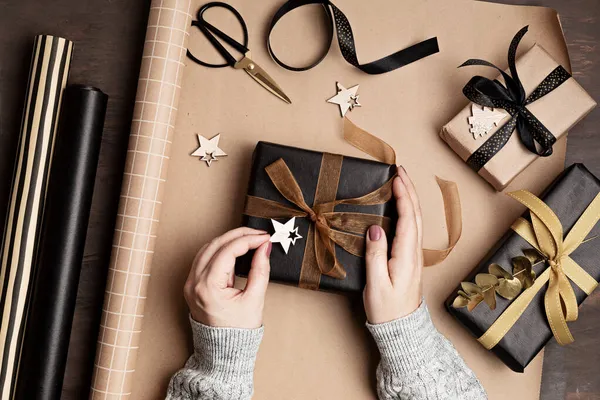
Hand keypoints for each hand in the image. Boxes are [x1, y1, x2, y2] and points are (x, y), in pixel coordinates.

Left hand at [184, 227, 271, 328]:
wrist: (223, 351)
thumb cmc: (238, 331)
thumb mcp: (254, 300)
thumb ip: (260, 270)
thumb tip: (264, 247)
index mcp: (208, 288)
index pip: (228, 251)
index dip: (248, 240)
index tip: (264, 238)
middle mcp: (194, 283)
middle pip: (215, 245)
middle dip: (238, 235)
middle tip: (258, 234)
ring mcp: (190, 283)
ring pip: (207, 248)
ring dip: (228, 240)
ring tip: (248, 239)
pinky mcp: (192, 284)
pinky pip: (203, 258)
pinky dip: (219, 250)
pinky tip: (234, 249)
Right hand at [363, 167, 422, 323]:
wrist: (402, 329)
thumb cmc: (387, 310)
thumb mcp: (376, 285)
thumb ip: (375, 256)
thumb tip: (376, 229)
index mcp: (406, 256)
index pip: (407, 219)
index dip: (403, 196)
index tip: (396, 177)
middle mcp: (414, 253)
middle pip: (415, 215)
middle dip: (409, 190)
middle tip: (399, 170)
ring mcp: (414, 256)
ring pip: (415, 220)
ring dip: (410, 198)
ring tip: (401, 182)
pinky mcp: (409, 259)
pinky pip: (411, 228)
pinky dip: (408, 211)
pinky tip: (402, 207)